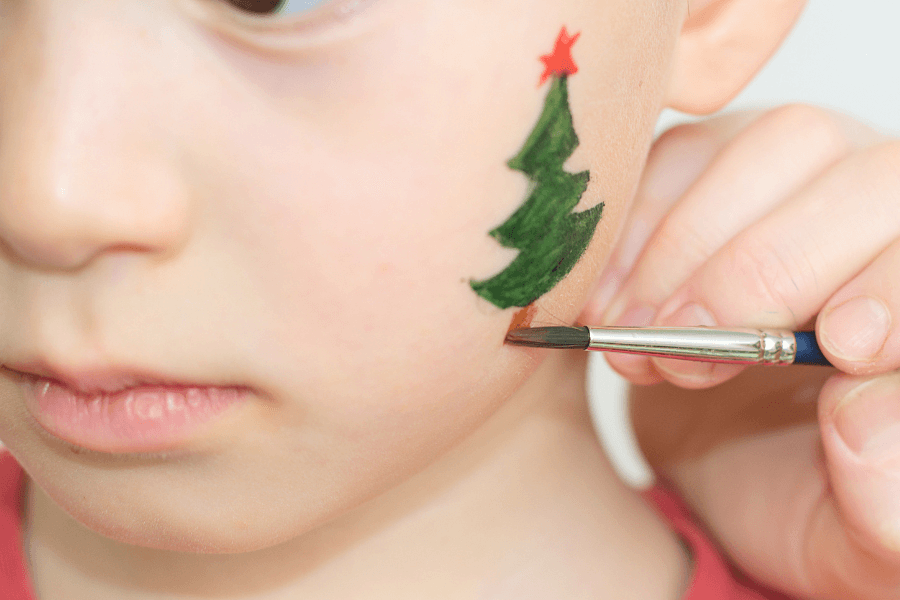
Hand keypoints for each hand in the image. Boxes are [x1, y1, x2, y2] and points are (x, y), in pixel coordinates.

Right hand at [579, 104, 899, 598]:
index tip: (837, 348)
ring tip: (639, 337)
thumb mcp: (852, 541)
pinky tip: (613, 300)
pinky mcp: (728, 166)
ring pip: (785, 144)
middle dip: (763, 272)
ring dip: (690, 246)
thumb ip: (888, 503)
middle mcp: (891, 221)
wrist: (717, 455)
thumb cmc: (795, 491)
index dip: (897, 287)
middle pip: (871, 180)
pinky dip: (638, 224)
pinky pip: (689, 151)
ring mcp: (814, 179)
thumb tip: (867, 415)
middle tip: (687, 354)